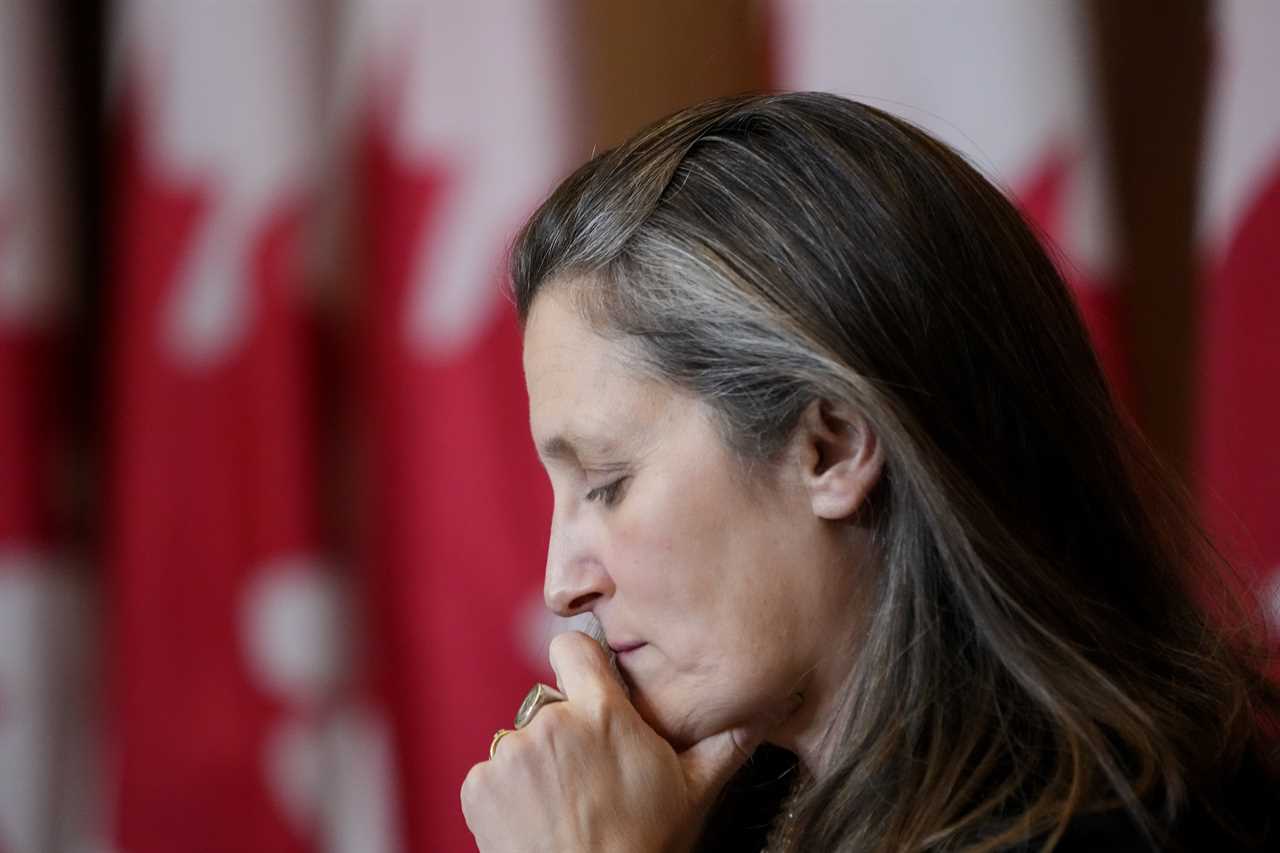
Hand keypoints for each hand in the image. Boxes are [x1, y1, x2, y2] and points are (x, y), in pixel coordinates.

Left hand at [461, 631, 777, 852]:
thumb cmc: (643, 847)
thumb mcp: (692, 793)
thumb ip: (722, 741)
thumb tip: (761, 710)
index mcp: (603, 713)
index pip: (572, 648)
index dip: (578, 664)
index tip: (586, 685)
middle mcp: (552, 722)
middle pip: (550, 705)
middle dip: (564, 734)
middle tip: (587, 779)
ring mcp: (511, 751)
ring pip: (520, 741)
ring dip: (534, 766)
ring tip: (561, 807)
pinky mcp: (480, 783)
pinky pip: (491, 773)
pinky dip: (505, 794)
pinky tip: (534, 820)